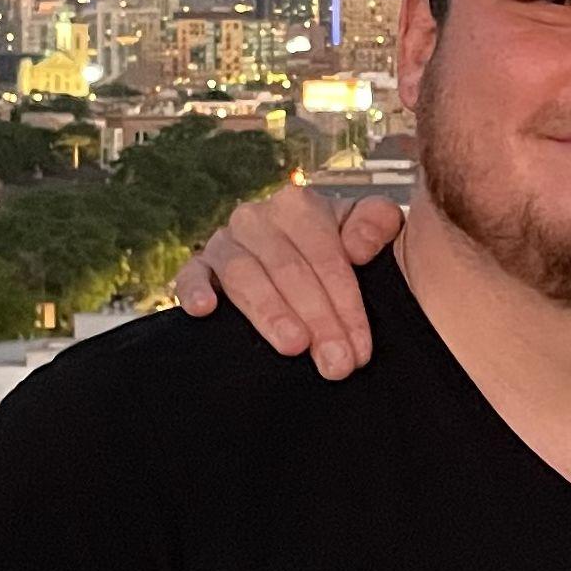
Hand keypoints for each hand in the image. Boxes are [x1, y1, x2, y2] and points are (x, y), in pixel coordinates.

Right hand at [173, 187, 402, 377]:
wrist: (313, 257)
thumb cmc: (349, 246)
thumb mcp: (376, 227)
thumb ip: (379, 222)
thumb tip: (356, 247)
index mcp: (300, 206)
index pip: (326, 257)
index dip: (347, 305)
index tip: (361, 348)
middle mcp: (258, 219)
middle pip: (289, 271)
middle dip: (318, 321)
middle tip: (336, 364)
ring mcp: (225, 241)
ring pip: (245, 275)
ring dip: (270, 313)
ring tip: (294, 347)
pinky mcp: (200, 266)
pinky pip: (191, 273)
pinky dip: (194, 289)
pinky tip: (205, 310)